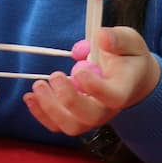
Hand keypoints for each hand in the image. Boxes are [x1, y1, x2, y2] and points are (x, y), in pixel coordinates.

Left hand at [23, 26, 158, 136]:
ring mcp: (90, 116)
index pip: (113, 97)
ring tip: (38, 85)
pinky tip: (29, 97)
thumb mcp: (130, 41)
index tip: (79, 69)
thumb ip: (118, 39)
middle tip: (54, 76)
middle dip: (68, 99)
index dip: (94, 87)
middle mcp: (107, 109)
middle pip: (89, 117)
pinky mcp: (75, 117)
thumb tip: (101, 37)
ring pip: (71, 125)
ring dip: (50, 109)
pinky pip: (57, 125)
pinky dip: (40, 113)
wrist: (131, 79)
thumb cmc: (128, 58)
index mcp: (123, 89)